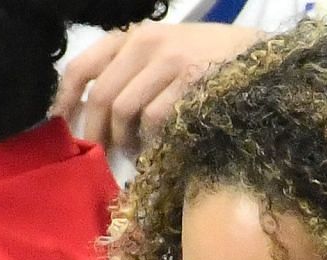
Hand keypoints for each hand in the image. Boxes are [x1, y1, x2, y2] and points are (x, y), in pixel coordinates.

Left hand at [53, 21, 261, 153]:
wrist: (263, 57)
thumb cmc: (212, 61)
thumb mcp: (166, 53)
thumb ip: (133, 72)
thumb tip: (97, 113)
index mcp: (133, 36)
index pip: (82, 67)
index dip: (66, 101)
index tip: (63, 128)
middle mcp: (146, 44)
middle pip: (102, 96)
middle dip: (97, 133)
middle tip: (100, 156)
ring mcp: (170, 63)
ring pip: (125, 110)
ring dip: (125, 140)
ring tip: (135, 155)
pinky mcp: (192, 83)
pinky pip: (157, 119)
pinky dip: (153, 141)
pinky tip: (159, 150)